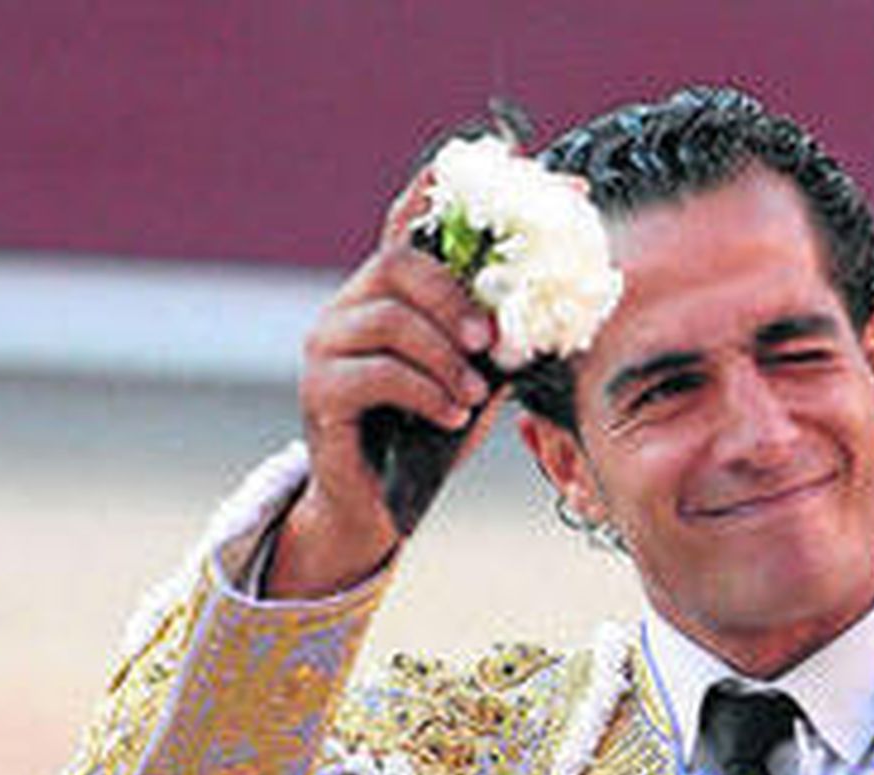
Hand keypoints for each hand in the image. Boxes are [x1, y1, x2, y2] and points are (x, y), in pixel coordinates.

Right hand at [269, 178, 505, 596]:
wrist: (375, 506)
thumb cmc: (426, 437)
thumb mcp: (474, 381)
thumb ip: (499, 345)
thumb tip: (552, 312)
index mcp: (391, 292)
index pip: (415, 219)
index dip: (461, 190)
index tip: (522, 167)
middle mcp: (351, 305)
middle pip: (400, 263)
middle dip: (456, 297)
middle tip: (492, 339)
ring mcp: (329, 345)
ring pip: (390, 319)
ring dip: (445, 357)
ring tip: (473, 395)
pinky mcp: (321, 391)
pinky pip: (377, 374)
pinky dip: (425, 393)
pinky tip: (450, 417)